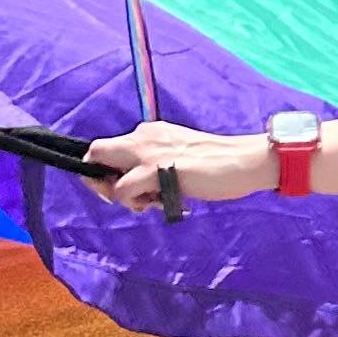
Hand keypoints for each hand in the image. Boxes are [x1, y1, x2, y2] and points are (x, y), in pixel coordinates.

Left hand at [84, 117, 273, 210]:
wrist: (242, 160)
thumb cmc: (215, 164)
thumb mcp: (178, 156)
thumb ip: (156, 163)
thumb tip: (136, 185)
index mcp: (150, 133)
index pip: (110, 146)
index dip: (106, 169)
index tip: (121, 186)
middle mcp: (143, 137)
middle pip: (95, 151)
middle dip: (98, 179)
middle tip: (122, 196)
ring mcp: (148, 153)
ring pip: (106, 176)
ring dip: (121, 197)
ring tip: (150, 203)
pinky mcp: (155, 170)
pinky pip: (123, 190)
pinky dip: (134, 203)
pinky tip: (160, 203)